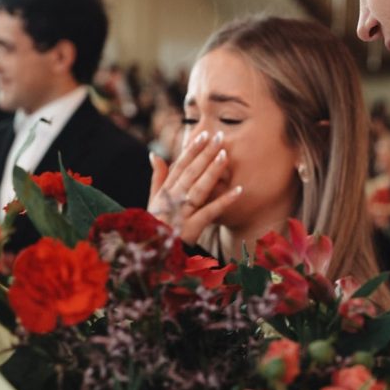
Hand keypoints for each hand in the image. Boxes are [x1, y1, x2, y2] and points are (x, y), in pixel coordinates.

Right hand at [147, 130, 242, 245]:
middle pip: (190, 173)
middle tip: (219, 136)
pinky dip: (223, 201)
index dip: (191, 150)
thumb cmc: (154, 226)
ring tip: (225, 155)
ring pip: (199, 188)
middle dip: (204, 154)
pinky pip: (209, 212)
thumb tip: (154, 154)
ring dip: (212, 171)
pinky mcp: (190, 228)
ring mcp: (181, 214)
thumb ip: (156, 178)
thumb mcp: (153, 201)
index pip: (179, 166)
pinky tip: (238, 190)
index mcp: (164, 192)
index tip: (203, 135)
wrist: (150, 254)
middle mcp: (172, 200)